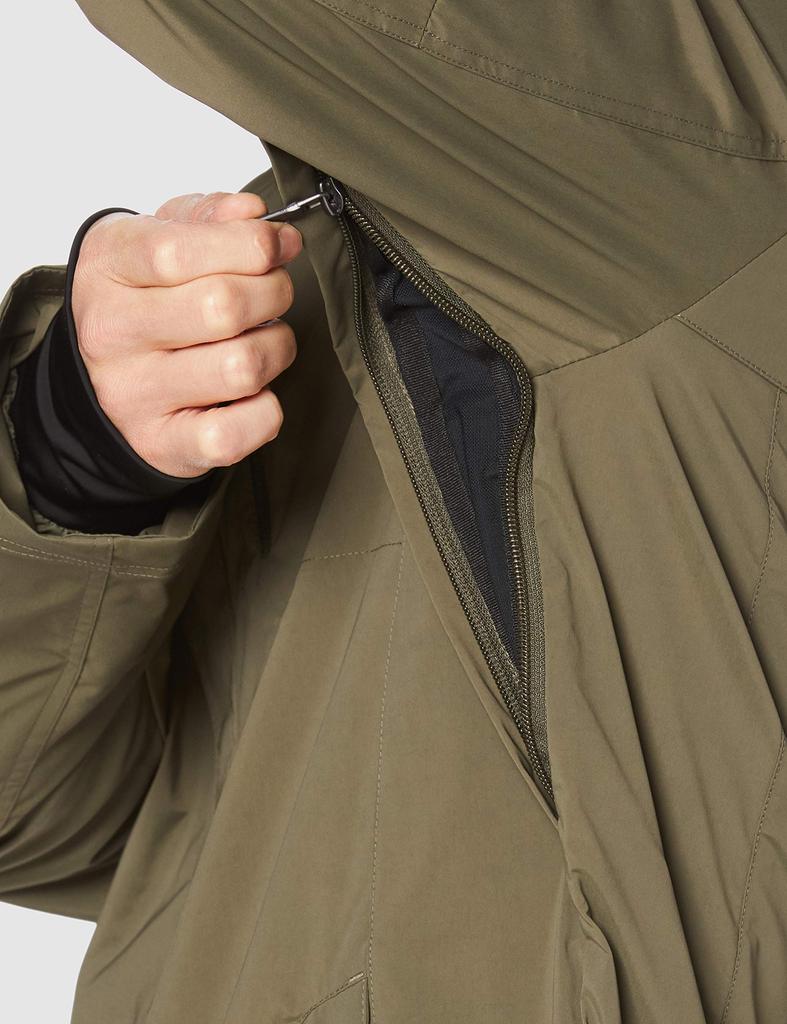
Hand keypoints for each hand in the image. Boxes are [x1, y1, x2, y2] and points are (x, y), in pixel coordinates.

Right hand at [70, 190, 301, 476]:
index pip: (180, 250)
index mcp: (108, 268)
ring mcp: (134, 394)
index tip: (282, 244)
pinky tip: (256, 393)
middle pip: (222, 307)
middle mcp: (113, 333)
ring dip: (276, 348)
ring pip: (241, 367)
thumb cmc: (142, 300)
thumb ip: (206, 216)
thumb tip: (254, 214)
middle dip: (273, 292)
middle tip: (275, 293)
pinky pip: (234, 434)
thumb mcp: (155, 240)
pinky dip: (265, 412)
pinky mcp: (162, 444)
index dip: (251, 244)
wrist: (95, 381)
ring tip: (265, 340)